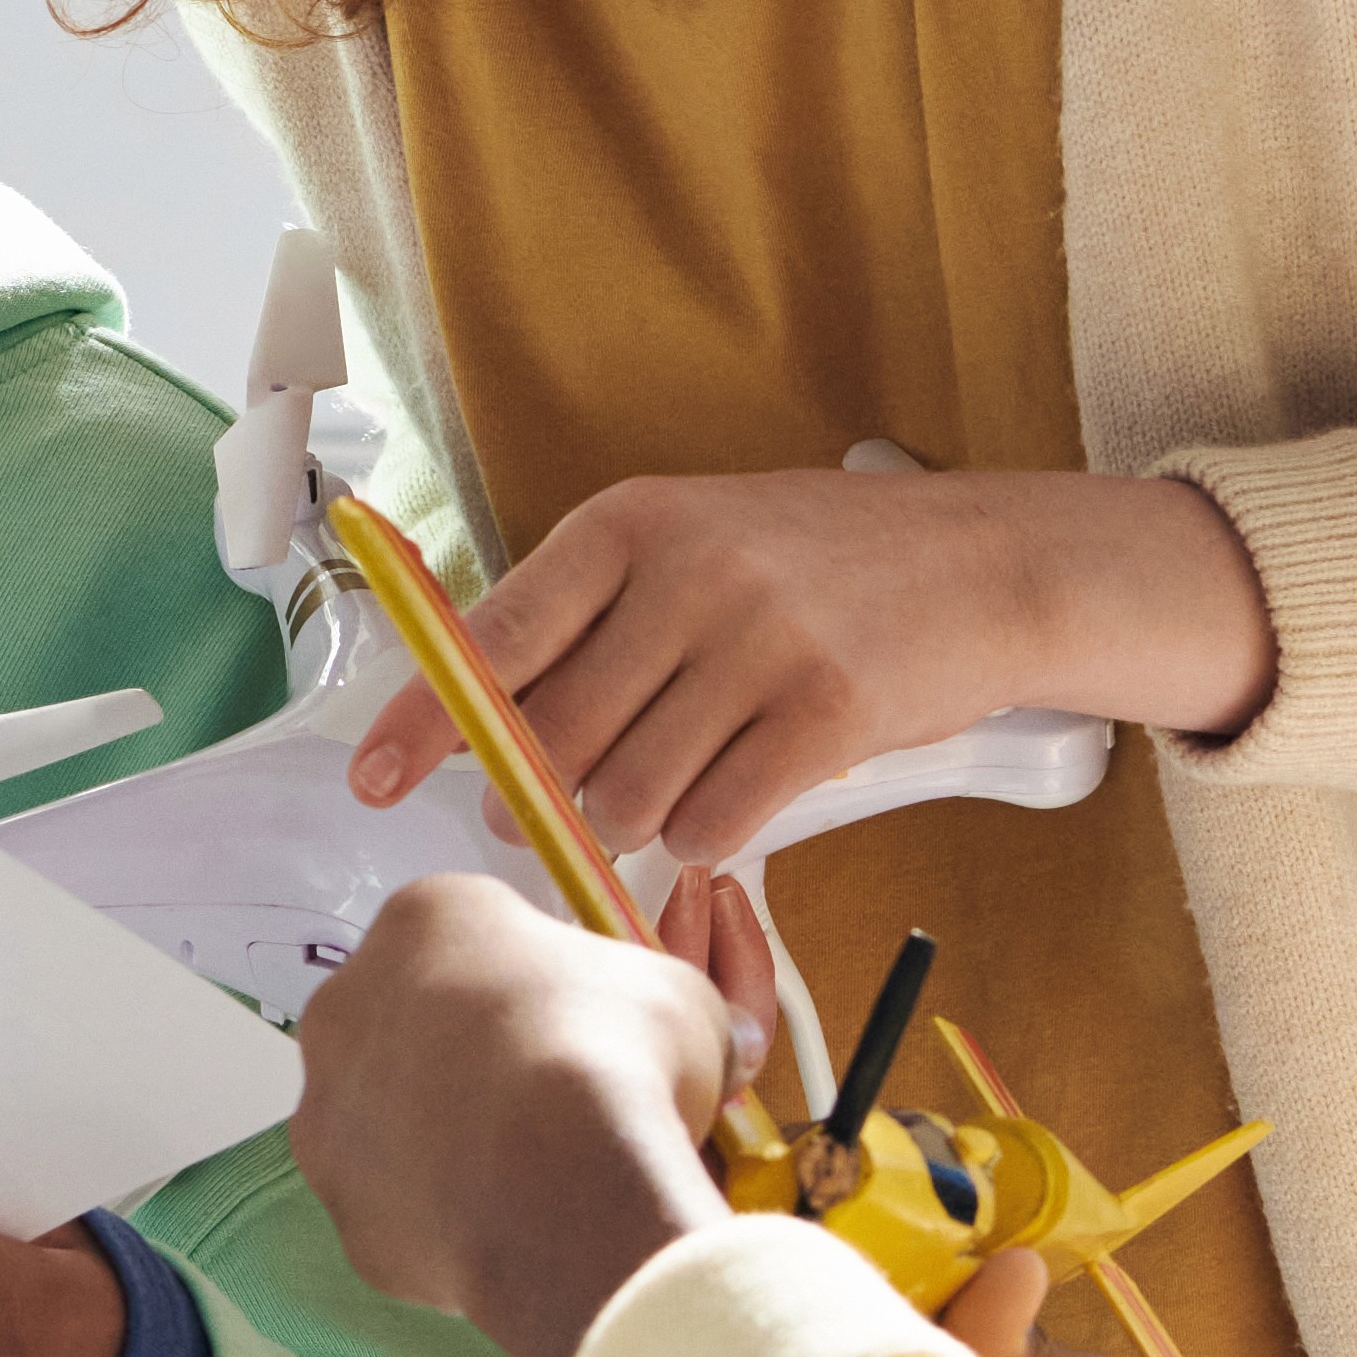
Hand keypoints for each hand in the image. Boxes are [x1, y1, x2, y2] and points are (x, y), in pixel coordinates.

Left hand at [288, 876, 736, 1356]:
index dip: (532, 980)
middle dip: (473, 1056)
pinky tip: (504, 1225)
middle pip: (413, 1022)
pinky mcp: (341, 1202)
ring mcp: (328, 1109)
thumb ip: (667, 1002)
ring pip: (391, 1118)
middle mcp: (348, 1003)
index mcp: (425, 919)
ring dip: (448, 1137)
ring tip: (531, 1173)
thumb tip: (717, 1041)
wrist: (562, 1184)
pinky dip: (441, 1216)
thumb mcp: (680, 996)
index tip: (575, 1020)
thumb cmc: (613, 1061)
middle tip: (551, 1099)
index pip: (472, 933)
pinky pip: (396, 1205)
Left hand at [350, 468, 1274, 868]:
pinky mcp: (827, 712)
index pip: (495, 637)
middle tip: (557, 805)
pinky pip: (719, 822)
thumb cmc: (819, 565)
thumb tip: (482, 732)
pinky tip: (741, 794)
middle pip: (559, 736)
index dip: (426, 718)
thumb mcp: (692, 547)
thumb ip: (590, 624)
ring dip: (636, 819)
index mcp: (629, 524)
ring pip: (632, 793)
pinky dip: (713, 832)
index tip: (373, 779)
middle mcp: (686, 574)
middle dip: (544, 793)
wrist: (983, 562)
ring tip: (675, 785)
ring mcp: (760, 641)